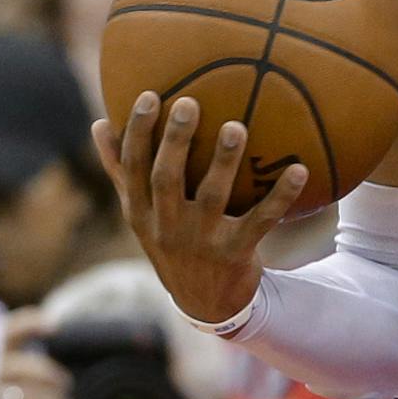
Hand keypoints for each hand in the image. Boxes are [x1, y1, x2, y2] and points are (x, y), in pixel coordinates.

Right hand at [0, 312, 67, 398]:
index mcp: (6, 370)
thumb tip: (108, 363)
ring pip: (22, 398)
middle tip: (68, 387)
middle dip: (48, 375)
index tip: (55, 325)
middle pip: (15, 367)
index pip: (8, 336)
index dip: (27, 324)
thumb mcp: (42, 398)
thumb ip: (57, 379)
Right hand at [93, 94, 306, 325]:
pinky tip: (299, 169)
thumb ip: (121, 171)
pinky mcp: (235, 252)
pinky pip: (261, 220)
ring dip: (224, 161)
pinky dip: (281, 196)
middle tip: (189, 103)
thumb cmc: (172, 240)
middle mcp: (166, 227)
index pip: (133, 168)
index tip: (150, 96)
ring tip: (236, 126)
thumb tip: (98, 123)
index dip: (139, 133)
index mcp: (141, 212)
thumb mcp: (140, 213)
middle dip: (174, 141)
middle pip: (165, 178)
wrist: (204, 302)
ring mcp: (200, 241)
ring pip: (211, 196)